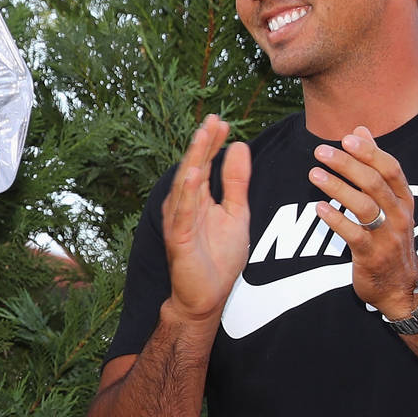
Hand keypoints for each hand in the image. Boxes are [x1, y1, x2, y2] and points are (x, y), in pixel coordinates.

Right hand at [161, 115, 252, 321]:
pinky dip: (188, 193)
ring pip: (185, 185)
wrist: (206, 297)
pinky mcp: (179, 239)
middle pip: (193, 167)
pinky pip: (183, 212)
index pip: (204, 163)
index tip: (223, 120)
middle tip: (212, 119)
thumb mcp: (236, 213)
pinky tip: (194, 175)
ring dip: (194, 160)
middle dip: (202, 143)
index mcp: (197, 198)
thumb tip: (239, 146)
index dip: (212, 142)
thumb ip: (236, 182)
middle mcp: (183, 205)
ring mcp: (179, 221)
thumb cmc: (218, 257)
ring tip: (202, 137)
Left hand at [308, 126, 417, 318]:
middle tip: (321, 151)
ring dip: (337, 188)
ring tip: (314, 174)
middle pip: (374, 183)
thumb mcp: (390, 203)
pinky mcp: (372, 256)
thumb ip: (374, 166)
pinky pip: (353, 235)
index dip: (370, 151)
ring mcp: (387, 236)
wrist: (402, 287)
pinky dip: (336, 220)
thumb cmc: (390, 238)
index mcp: (403, 199)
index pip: (391, 168)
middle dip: (347, 164)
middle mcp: (399, 215)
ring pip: (363, 206)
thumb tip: (360, 130)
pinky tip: (319, 208)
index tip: (347, 137)